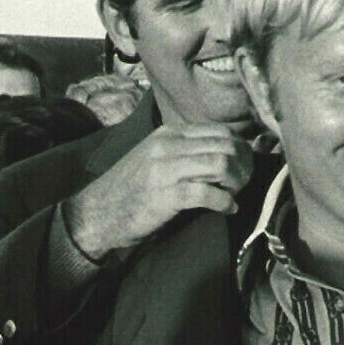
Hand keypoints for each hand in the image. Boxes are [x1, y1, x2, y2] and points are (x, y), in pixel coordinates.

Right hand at [64, 125, 253, 259]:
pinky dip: (224, 202)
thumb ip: (185, 151)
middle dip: (243, 166)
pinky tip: (227, 209)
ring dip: (236, 182)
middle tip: (243, 183)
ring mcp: (165, 168)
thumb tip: (227, 154)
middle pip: (226, 146)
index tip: (244, 167)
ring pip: (220, 164)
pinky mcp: (166, 195)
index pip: (221, 131)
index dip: (241, 149)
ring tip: (234, 195)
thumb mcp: (156, 158)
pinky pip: (207, 193)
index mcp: (168, 133)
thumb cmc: (131, 189)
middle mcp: (168, 145)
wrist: (98, 213)